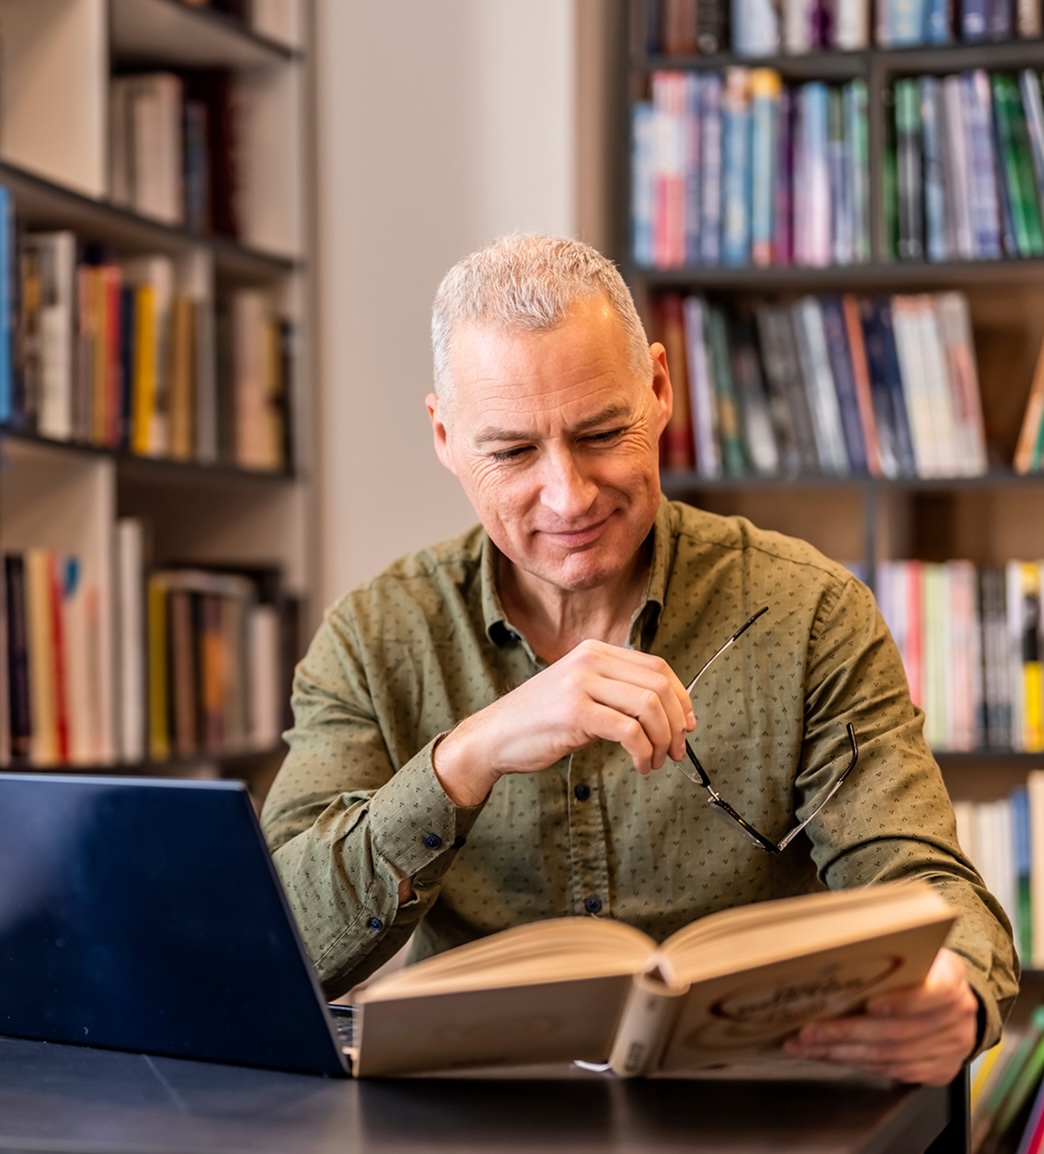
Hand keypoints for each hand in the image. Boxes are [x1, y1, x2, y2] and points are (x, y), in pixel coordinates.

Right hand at [432, 640, 695, 805]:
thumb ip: (616, 690)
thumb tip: (670, 710)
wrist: (494, 736)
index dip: (681, 697)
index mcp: (594, 650)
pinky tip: (639, 765)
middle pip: (659, 685)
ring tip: (655, 762)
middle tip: (676, 750)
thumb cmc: (540, 720)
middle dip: (676, 722)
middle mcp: (590, 659)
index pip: (657, 666)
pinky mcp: (576, 712)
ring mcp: (581, 683)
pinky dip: (643, 752)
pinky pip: (629, 731)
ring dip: (662, 740)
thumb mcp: (581, 691)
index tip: (687, 725)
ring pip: (649, 707)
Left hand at [782, 947, 978, 1084]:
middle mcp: (956, 1018)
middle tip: (809, 1032)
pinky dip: (858, 1064)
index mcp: (951, 979)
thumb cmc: (923, 970)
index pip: (934, 992)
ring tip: (808, 1047)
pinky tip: (831, 1055)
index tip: (868, 1004)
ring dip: (844, 1053)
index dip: (901, 1001)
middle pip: (898, 1032)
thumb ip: (887, 949)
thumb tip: (833, 943)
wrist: (956, 1002)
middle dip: (847, 1033)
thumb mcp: (915, 950)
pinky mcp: (939, 1071)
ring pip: (891, 1057)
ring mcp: (950, 1049)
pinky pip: (893, 1072)